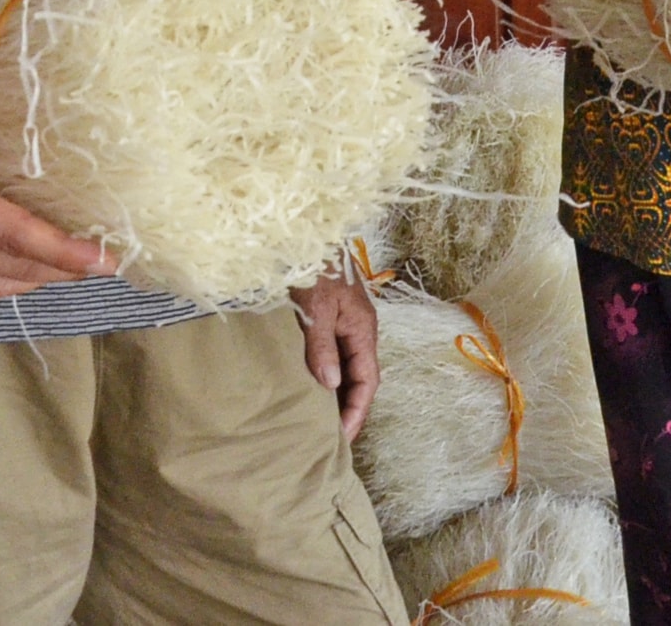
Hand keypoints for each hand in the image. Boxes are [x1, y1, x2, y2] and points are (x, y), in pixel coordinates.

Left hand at [291, 273, 380, 438]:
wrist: (302, 232)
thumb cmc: (313, 267)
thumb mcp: (316, 308)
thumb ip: (323, 346)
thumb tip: (330, 386)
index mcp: (363, 329)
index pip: (367, 381)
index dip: (356, 410)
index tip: (341, 437)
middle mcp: (358, 329)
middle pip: (359, 377)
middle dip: (348, 408)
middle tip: (329, 439)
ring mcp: (344, 323)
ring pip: (345, 367)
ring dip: (336, 393)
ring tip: (319, 421)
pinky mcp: (328, 318)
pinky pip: (332, 354)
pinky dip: (325, 375)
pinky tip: (310, 388)